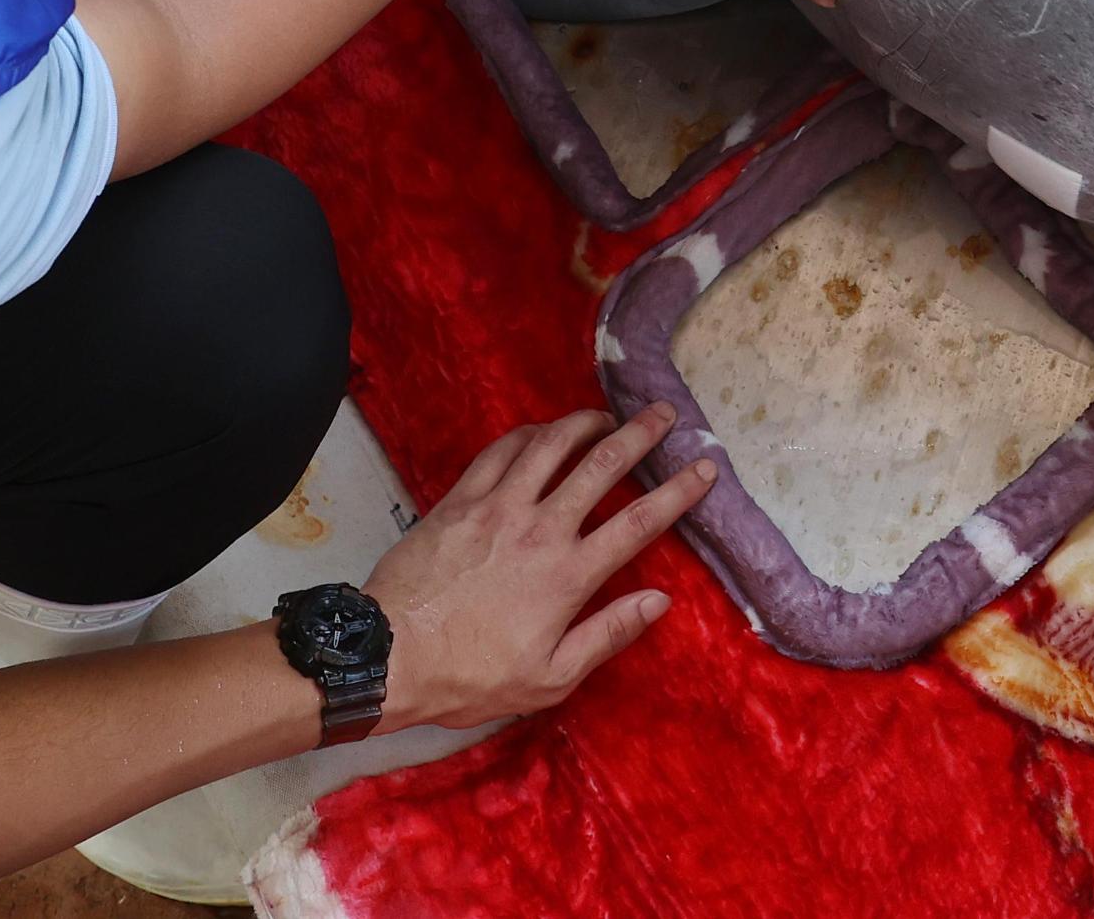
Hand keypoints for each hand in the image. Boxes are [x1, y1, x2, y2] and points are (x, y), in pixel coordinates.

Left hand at [369, 403, 717, 728]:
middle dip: (640, 435)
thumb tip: (659, 601)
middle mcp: (540, 529)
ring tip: (605, 415)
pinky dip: (528, 435)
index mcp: (569, 575)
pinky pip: (500, 451)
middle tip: (663, 414)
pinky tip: (540, 432)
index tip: (704, 468)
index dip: (677, 492)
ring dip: (584, 422)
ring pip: (551, 445)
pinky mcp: (460, 500)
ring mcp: (498, 507)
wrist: (390, 656)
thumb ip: (608, 634)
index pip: (638, 523)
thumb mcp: (550, 678)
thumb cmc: (471, 677)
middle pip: (602, 466)